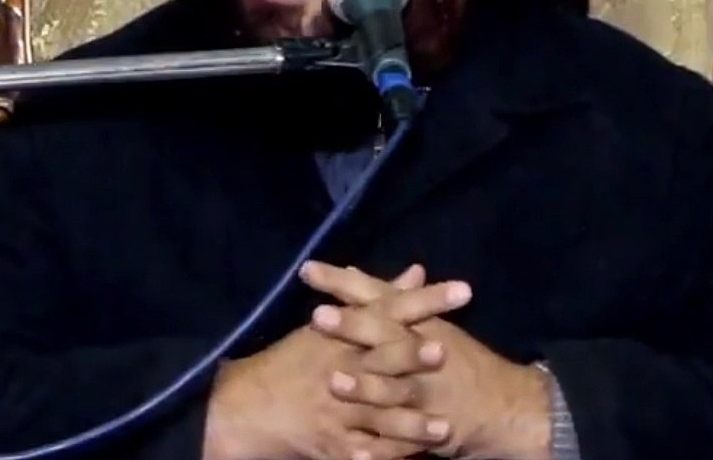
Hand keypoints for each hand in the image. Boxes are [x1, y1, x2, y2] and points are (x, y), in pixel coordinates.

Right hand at [204, 266, 472, 459]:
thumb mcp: (335, 324)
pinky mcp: (332, 443)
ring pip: (379, 415)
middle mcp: (342, 367)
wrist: (248, 406)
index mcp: (345, 334)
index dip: (427, 300)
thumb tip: (418, 272)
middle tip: (444, 352)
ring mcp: (337, 408)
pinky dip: (382, 458)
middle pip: (382, 359)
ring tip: (443, 428)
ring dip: (410, 423)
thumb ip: (382, 298)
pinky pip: (362, 453)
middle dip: (411, 356)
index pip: (392, 309)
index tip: (463, 290)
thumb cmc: (294, 360)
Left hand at [301, 263, 552, 459]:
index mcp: (421, 325)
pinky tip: (355, 452)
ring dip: (364, 386)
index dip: (345, 285)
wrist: (504, 408)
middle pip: (384, 337)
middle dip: (353, 327)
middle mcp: (422, 355)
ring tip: (333, 382)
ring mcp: (425, 395)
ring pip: (392, 388)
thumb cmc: (460, 360)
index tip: (309, 271)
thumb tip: (348, 272)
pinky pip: (400, 442)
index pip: (379, 297)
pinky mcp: (428, 432)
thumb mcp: (429, 324)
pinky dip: (378, 449)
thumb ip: (387, 299)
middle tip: (317, 317)